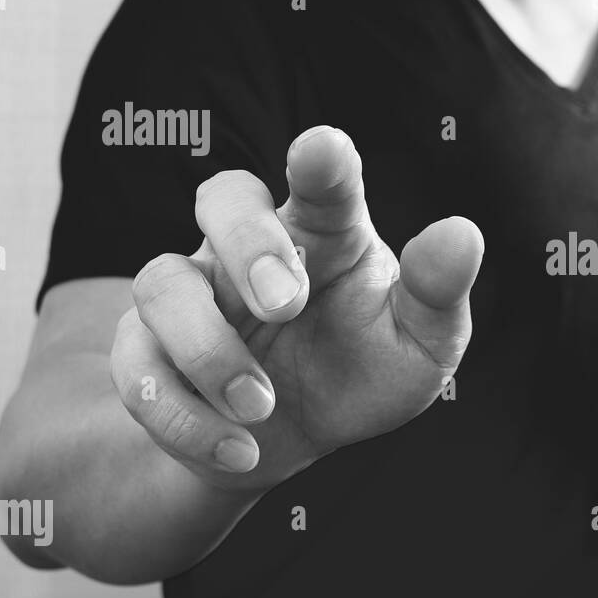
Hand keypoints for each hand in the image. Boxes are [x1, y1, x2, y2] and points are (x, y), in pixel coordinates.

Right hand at [109, 125, 482, 489]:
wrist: (291, 442)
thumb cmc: (362, 372)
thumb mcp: (421, 346)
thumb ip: (438, 293)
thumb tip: (461, 234)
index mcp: (326, 231)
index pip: (321, 181)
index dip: (321, 160)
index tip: (323, 149)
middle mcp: (250, 247)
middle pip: (223, 199)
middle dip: (249, 246)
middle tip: (287, 305)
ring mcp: (192, 292)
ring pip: (162, 283)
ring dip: (210, 351)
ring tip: (262, 406)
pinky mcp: (145, 349)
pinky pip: (136, 369)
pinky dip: (185, 417)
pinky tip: (241, 448)